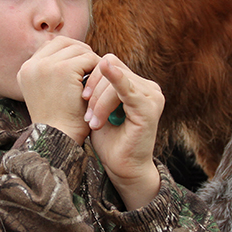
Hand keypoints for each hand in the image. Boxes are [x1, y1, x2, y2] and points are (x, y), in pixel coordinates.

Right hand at [17, 37, 98, 144]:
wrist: (58, 140)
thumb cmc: (59, 123)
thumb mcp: (49, 94)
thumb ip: (54, 74)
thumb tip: (76, 53)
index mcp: (25, 71)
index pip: (50, 46)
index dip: (69, 52)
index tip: (82, 64)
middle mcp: (31, 65)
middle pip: (63, 42)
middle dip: (81, 51)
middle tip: (94, 65)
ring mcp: (45, 65)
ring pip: (77, 48)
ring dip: (90, 60)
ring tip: (98, 75)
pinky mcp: (62, 69)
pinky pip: (88, 58)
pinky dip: (97, 67)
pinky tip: (100, 81)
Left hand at [83, 55, 163, 209]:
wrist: (124, 168)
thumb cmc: (111, 140)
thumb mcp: (101, 109)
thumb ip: (98, 89)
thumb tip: (80, 67)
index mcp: (138, 86)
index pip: (111, 63)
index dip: (94, 77)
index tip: (82, 99)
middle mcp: (149, 87)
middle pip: (113, 67)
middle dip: (94, 91)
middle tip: (88, 117)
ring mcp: (152, 96)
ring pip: (114, 81)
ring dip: (99, 102)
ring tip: (94, 124)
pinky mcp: (149, 107)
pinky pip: (128, 88)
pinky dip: (116, 80)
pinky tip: (106, 69)